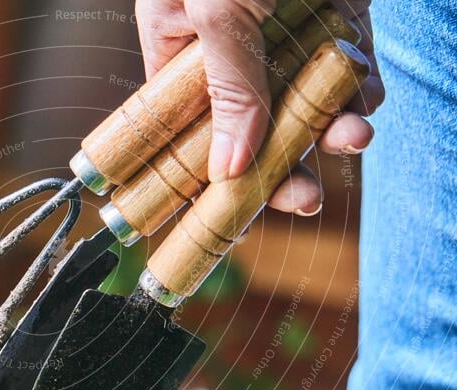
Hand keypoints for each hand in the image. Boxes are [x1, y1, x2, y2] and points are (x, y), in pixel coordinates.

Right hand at [135, 0, 383, 215]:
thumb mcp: (217, 11)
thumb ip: (227, 88)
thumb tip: (229, 171)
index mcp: (178, 48)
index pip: (186, 130)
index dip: (208, 177)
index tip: (232, 217)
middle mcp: (228, 49)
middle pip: (251, 129)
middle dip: (281, 167)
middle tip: (303, 197)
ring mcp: (282, 36)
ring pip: (302, 104)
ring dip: (328, 131)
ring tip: (351, 138)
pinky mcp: (331, 19)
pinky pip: (343, 69)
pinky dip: (358, 90)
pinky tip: (362, 100)